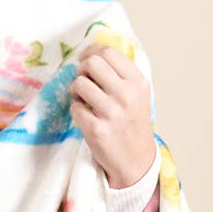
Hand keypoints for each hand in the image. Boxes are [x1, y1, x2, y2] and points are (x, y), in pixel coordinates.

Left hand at [69, 44, 157, 188]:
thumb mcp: (137, 94)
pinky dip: (76, 110)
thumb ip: (120, 73)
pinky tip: (86, 116)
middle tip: (84, 82)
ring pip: (78, 84)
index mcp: (138, 82)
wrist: (136, 159)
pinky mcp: (96, 129)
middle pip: (91, 63)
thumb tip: (92, 52)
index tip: (85, 61)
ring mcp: (112, 113)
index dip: (91, 53)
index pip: (108, 52)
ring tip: (84, 100)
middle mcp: (127, 95)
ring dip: (76, 91)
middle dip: (81, 70)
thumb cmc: (132, 123)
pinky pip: (74, 107)